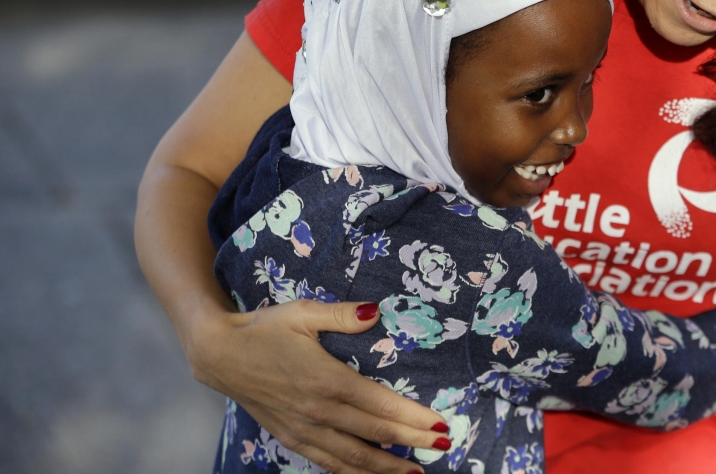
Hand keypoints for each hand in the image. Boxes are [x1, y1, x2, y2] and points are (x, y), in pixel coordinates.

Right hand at [188, 299, 448, 473]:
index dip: (414, 418)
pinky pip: (327, 462)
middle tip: (443, 446)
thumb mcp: (303, 312)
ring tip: (415, 473)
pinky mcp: (290, 438)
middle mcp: (318, 411)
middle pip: (375, 434)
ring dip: (386, 468)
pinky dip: (351, 472)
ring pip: (352, 458)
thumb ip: (342, 314)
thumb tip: (375, 311)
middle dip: (412, 442)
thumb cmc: (265, 328)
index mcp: (327, 380)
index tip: (441, 425)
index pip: (381, 406)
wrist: (220, 354)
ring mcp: (303, 429)